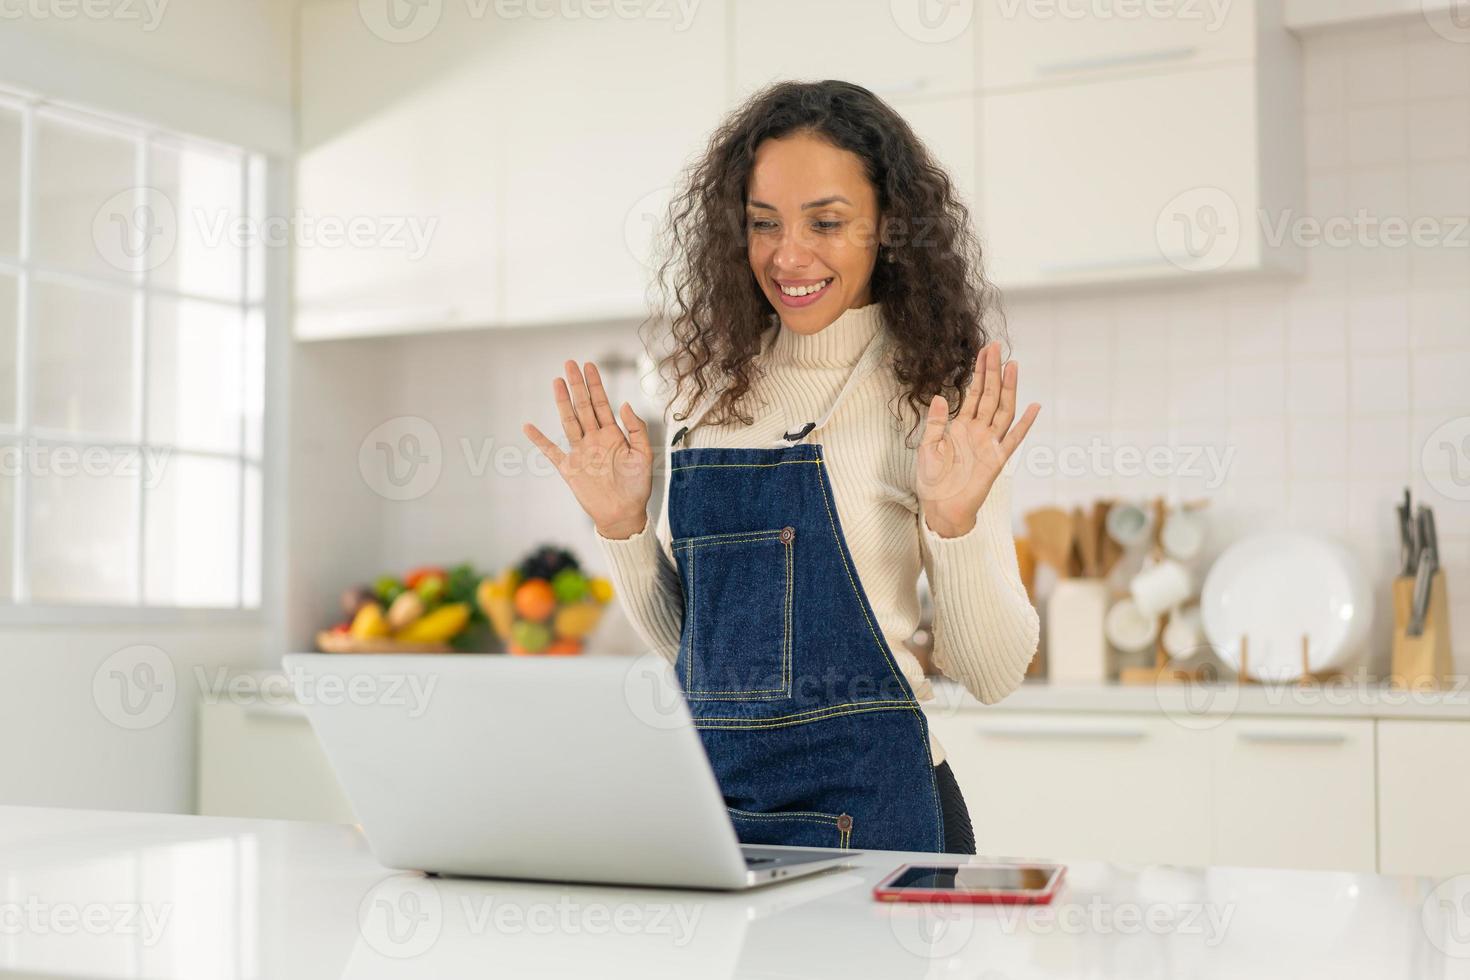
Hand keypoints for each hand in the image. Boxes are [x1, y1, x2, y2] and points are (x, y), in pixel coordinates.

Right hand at [523, 360, 653, 539]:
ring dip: (562, 401)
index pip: (601, 403)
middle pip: (583, 406)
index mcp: (613, 434)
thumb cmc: (637, 486)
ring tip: (557, 381)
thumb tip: (624, 404)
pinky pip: (550, 451)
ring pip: (568, 421)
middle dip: (577, 385)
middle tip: (569, 363)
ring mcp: (580, 452)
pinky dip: (539, 440)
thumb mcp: (644, 455)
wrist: (624, 514)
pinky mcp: (569, 468)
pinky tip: (528, 426)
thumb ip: (636, 429)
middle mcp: (594, 439)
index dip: (595, 385)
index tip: (588, 366)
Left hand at [917, 341, 1039, 537]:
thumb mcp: (928, 447)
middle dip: (993, 371)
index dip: (979, 372)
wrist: (941, 508)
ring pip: (1002, 410)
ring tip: (1012, 366)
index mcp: (961, 427)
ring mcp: (989, 444)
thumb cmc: (933, 480)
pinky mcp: (997, 460)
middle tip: (997, 347)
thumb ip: (936, 422)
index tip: (984, 351)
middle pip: (989, 395)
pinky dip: (1024, 424)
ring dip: (1008, 388)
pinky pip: (1013, 439)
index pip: (973, 393)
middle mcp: (978, 432)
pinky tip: (1033, 407)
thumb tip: (939, 395)